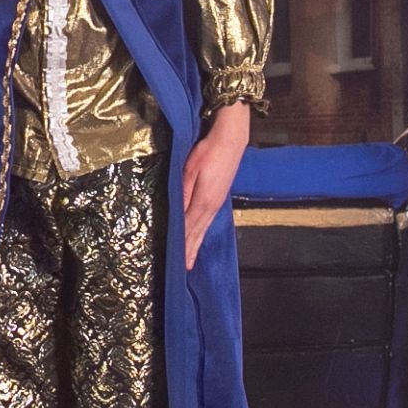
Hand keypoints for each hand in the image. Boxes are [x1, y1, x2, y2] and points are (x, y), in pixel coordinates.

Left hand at [180, 104, 249, 269]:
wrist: (231, 140)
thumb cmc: (209, 151)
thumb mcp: (190, 170)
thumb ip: (184, 192)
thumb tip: (178, 212)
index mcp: (204, 201)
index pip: (189, 228)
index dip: (183, 244)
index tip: (176, 259)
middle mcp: (212, 206)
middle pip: (198, 232)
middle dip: (190, 250)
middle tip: (185, 267)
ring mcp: (217, 202)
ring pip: (204, 228)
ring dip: (197, 244)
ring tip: (191, 259)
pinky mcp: (219, 197)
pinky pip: (208, 220)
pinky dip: (202, 232)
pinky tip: (199, 235)